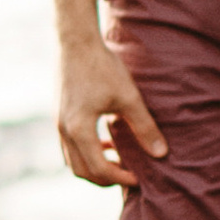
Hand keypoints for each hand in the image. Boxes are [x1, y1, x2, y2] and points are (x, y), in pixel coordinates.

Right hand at [57, 35, 166, 188]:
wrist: (76, 41)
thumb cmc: (102, 66)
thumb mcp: (128, 97)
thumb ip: (144, 127)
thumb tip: (161, 154)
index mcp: (79, 130)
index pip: (99, 169)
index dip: (120, 178)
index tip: (139, 177)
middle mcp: (64, 131)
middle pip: (81, 171)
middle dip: (105, 178)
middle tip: (129, 174)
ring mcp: (58, 123)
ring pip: (72, 160)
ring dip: (94, 166)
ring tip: (119, 159)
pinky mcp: (59, 115)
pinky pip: (70, 145)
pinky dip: (87, 151)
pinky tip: (106, 140)